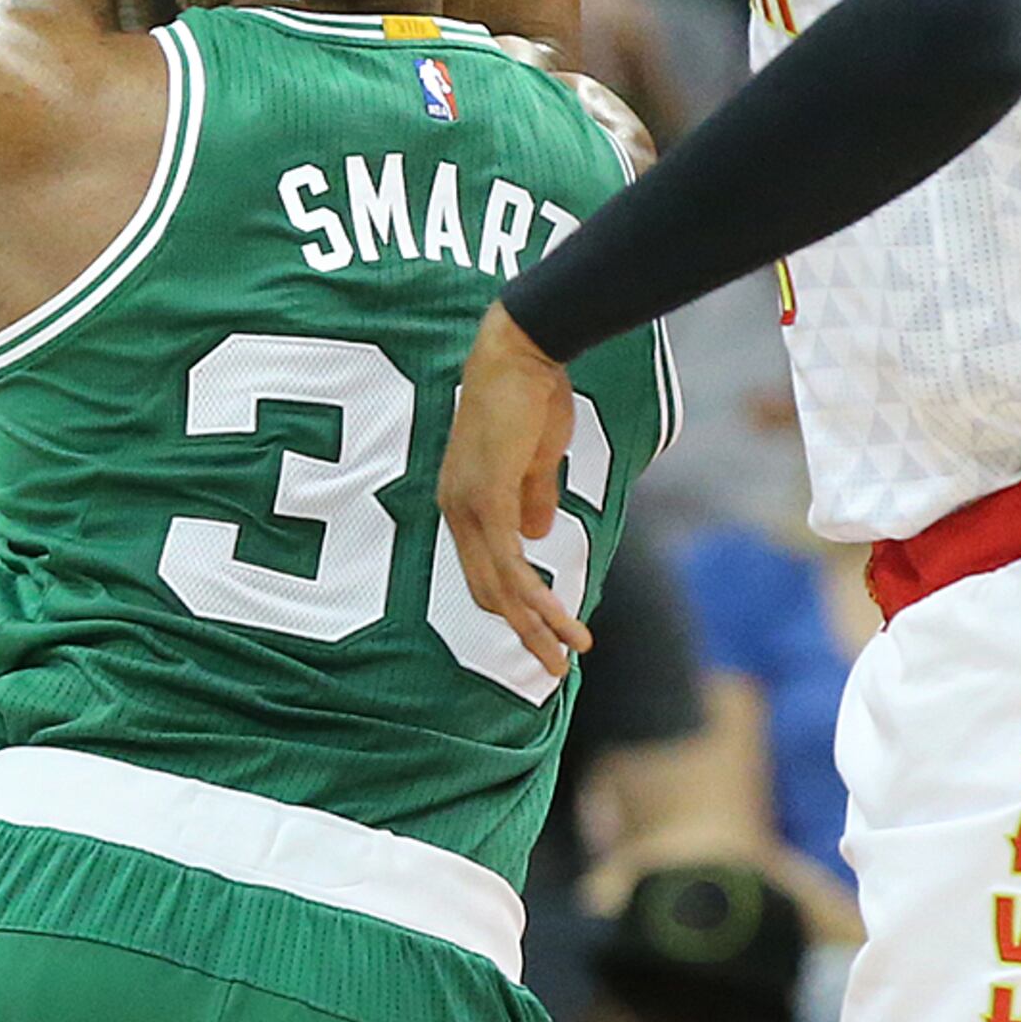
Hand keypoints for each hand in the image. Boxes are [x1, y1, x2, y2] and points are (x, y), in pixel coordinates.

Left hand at [437, 302, 590, 681]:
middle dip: (523, 633)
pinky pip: (510, 565)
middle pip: (485, 590)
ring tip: (565, 660)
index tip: (544, 632)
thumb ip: (532, 499)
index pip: (483, 570)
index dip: (514, 605)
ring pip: (500, 588)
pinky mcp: (487, 499)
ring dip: (536, 628)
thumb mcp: (534, 459)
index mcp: (463, 501)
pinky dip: (538, 600)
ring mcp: (467, 506)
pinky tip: (561, 622)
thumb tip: (540, 537)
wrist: (525, 354)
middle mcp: (455, 510)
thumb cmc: (532, 396)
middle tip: (554, 668)